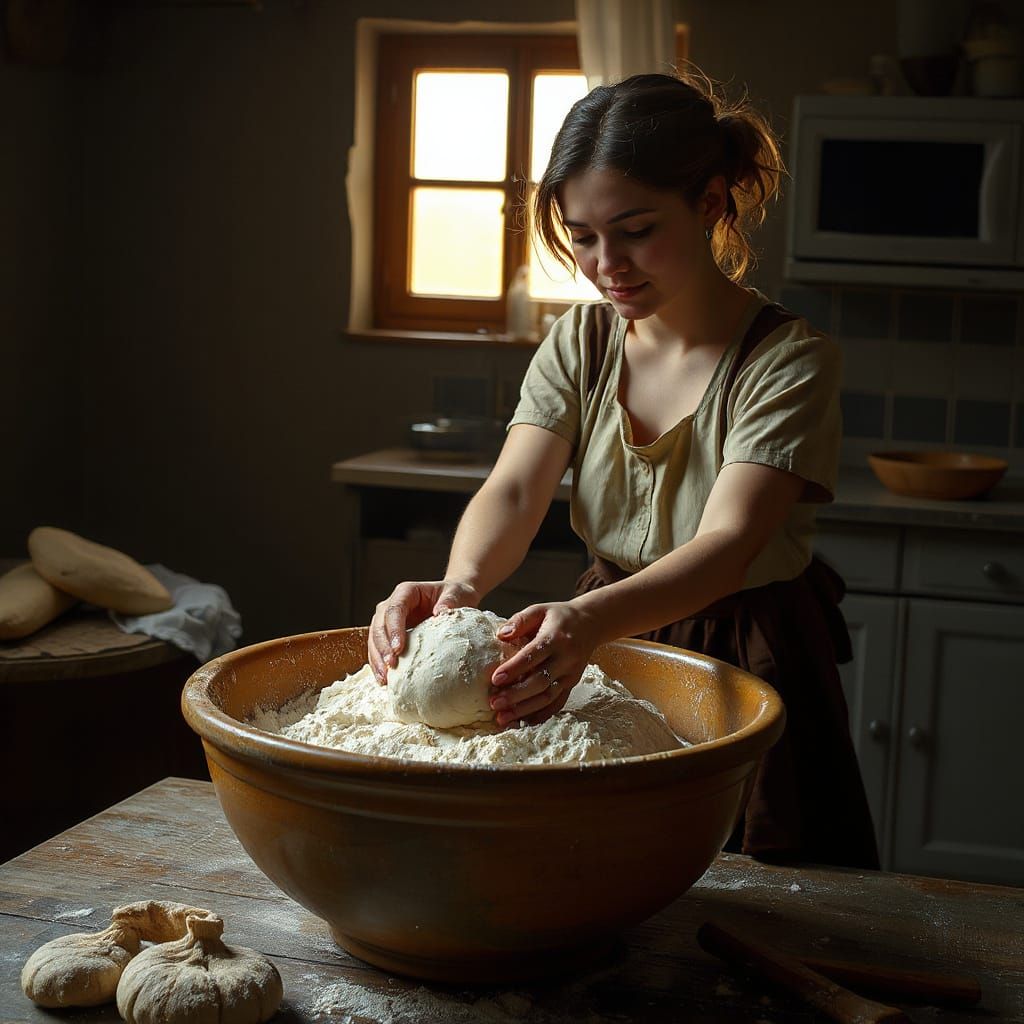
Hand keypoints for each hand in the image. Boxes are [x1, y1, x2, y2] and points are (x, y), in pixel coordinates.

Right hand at [368, 579, 478, 683]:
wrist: (454, 600)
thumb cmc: (455, 595)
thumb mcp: (457, 594)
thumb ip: (450, 601)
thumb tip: (441, 613)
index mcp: (406, 592)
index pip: (394, 609)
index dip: (393, 629)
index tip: (398, 648)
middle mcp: (393, 604)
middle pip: (379, 624)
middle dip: (382, 647)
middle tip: (390, 666)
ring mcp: (389, 621)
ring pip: (374, 638)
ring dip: (377, 659)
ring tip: (384, 678)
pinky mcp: (390, 635)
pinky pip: (379, 649)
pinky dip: (379, 664)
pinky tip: (384, 680)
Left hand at [489, 600, 602, 726]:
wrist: (590, 624)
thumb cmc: (558, 616)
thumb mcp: (539, 610)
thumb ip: (519, 620)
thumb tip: (500, 635)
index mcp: (556, 638)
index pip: (533, 655)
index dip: (514, 668)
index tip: (495, 679)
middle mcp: (566, 659)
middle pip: (540, 681)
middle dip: (516, 695)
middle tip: (494, 703)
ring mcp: (571, 674)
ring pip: (547, 696)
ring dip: (524, 709)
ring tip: (502, 718)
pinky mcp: (572, 684)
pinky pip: (557, 703)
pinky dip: (541, 714)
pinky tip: (524, 722)